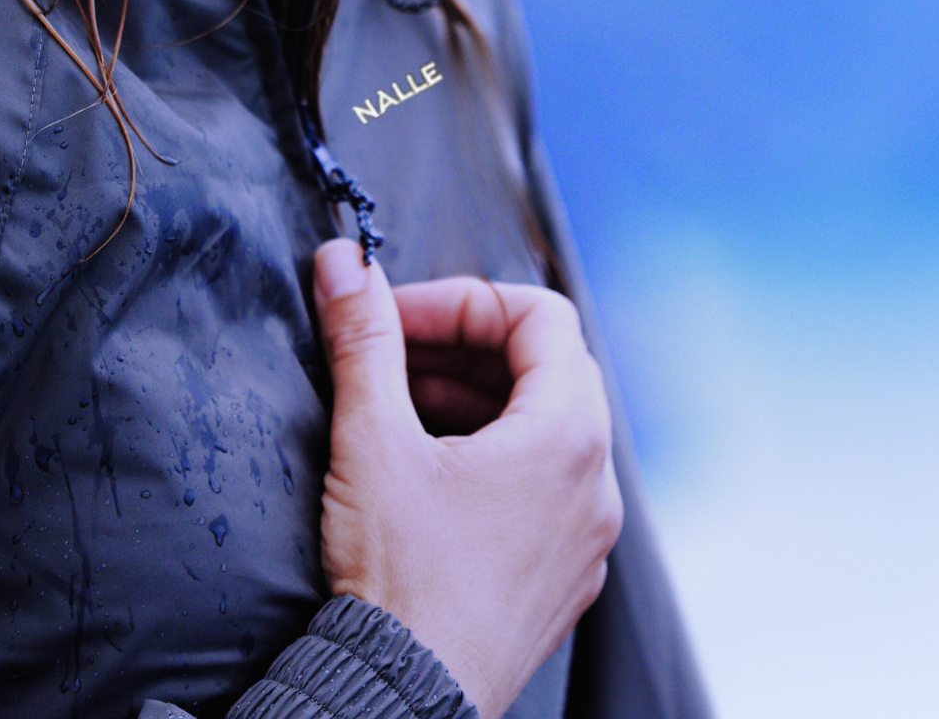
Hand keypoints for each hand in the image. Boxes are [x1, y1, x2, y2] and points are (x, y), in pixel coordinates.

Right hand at [313, 241, 623, 718]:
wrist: (402, 700)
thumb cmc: (401, 581)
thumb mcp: (372, 437)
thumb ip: (362, 336)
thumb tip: (345, 263)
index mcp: (567, 436)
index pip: (538, 315)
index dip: (460, 300)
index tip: (396, 317)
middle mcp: (594, 485)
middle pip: (545, 367)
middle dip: (462, 346)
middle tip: (392, 354)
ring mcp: (584, 538)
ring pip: (542, 428)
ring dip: (472, 398)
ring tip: (398, 408)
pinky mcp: (560, 578)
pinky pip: (540, 487)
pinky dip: (487, 457)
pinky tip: (424, 472)